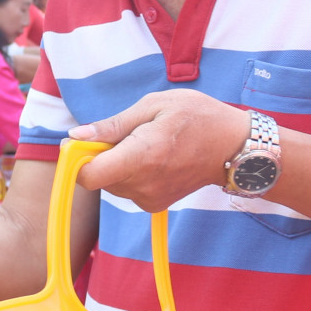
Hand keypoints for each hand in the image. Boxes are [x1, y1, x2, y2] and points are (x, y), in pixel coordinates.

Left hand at [68, 90, 250, 210]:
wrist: (233, 147)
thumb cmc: (197, 117)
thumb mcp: (155, 106)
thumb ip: (113, 124)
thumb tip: (76, 136)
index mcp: (142, 157)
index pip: (89, 176)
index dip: (78, 159)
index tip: (85, 141)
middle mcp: (143, 185)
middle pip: (97, 178)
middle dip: (100, 156)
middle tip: (126, 134)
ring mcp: (149, 198)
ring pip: (110, 184)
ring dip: (115, 165)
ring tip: (144, 144)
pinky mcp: (154, 205)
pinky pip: (126, 190)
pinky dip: (129, 174)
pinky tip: (151, 158)